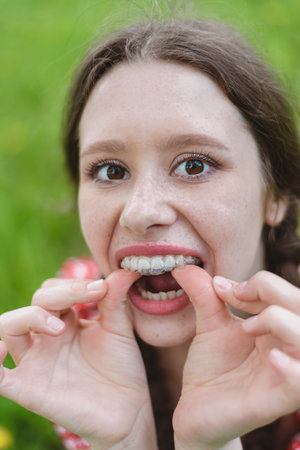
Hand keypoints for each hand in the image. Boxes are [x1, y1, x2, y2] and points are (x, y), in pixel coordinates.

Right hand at [0, 270, 156, 449]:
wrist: (127, 408)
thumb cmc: (121, 367)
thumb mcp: (119, 329)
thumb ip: (116, 299)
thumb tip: (126, 269)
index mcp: (65, 319)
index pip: (54, 289)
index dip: (74, 284)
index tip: (102, 287)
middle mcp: (46, 336)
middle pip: (36, 302)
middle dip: (61, 294)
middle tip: (90, 295)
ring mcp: (35, 360)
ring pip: (9, 327)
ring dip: (30, 317)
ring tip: (58, 327)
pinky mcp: (28, 387)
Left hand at [171, 266, 299, 449]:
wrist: (196, 408)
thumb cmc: (212, 368)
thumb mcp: (211, 325)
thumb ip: (205, 295)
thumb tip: (185, 266)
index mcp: (277, 328)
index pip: (287, 294)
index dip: (260, 283)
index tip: (223, 287)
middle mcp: (288, 349)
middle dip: (274, 293)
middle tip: (238, 297)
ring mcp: (285, 375)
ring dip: (280, 322)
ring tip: (248, 327)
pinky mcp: (276, 401)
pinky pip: (299, 383)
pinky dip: (292, 367)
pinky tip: (271, 358)